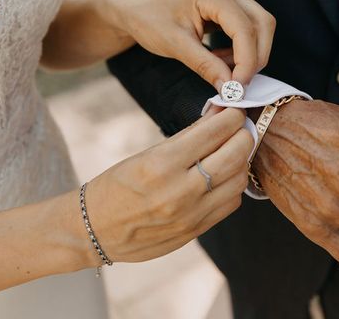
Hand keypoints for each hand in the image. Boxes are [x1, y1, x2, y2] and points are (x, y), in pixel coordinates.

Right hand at [83, 108, 252, 262]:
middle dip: (243, 134)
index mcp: (161, 164)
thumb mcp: (145, 154)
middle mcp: (179, 191)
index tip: (234, 108)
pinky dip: (232, 185)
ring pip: (238, 180)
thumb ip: (187, 136)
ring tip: (231, 150)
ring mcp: (190, 214)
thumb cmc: (116, 186)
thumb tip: (219, 111)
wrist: (94, 231)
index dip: (231, 115)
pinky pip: (230, 203)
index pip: (214, 132)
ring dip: (241, 161)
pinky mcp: (195, 230)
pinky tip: (222, 176)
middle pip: (235, 154)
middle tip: (239, 126)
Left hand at [106, 0, 275, 87]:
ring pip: (260, 26)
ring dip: (251, 53)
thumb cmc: (148, 20)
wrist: (131, 9)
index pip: (245, 29)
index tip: (237, 89)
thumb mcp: (175, 46)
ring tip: (225, 73)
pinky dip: (242, 49)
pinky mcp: (226, 8)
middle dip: (257, 57)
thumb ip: (205, 65)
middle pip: (263, 24)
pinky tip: (221, 61)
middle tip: (238, 85)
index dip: (247, 62)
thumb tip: (230, 89)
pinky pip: (247, 28)